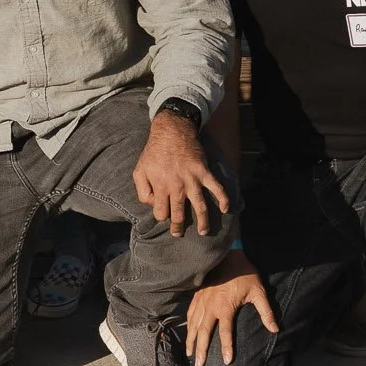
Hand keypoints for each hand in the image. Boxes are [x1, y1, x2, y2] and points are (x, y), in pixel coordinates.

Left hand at [133, 110, 231, 236]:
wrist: (172, 131)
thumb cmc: (154, 153)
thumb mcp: (139, 171)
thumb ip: (142, 190)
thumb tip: (152, 204)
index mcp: (160, 186)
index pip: (161, 213)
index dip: (161, 216)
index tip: (164, 214)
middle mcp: (177, 186)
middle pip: (179, 214)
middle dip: (178, 227)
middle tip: (179, 234)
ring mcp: (192, 179)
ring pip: (200, 207)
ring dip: (203, 222)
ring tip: (203, 232)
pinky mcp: (204, 172)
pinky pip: (216, 188)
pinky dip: (223, 199)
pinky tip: (226, 209)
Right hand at [186, 250, 276, 365]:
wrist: (229, 254)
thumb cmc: (245, 273)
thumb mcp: (258, 291)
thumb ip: (266, 311)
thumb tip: (275, 329)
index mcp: (225, 307)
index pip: (225, 332)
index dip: (226, 348)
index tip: (226, 362)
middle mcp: (211, 306)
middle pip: (204, 332)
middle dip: (201, 349)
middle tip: (199, 364)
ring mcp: (202, 300)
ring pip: (194, 324)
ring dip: (191, 340)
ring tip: (189, 354)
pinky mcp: (198, 294)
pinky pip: (190, 312)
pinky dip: (188, 324)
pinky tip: (188, 332)